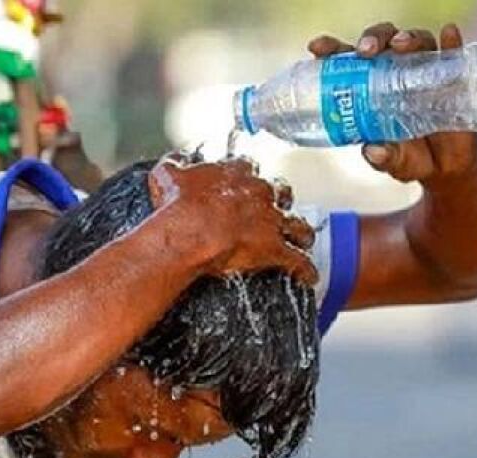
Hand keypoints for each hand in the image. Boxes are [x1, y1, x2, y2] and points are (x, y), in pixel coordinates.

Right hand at [147, 155, 317, 284]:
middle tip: (277, 208)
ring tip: (304, 238)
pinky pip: (297, 260)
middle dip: (281, 200)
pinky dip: (305, 269)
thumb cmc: (178, 206)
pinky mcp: (274, 248)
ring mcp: (270, 221)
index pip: (250, 168)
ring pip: (297, 225)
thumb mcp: (167, 176)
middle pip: (280, 192)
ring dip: (301, 233)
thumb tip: (173, 163)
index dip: (249, 177)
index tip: (246, 182)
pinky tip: (309, 276)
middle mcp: (259, 193)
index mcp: (236, 173)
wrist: (187, 233)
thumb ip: (174, 165)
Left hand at [307, 23, 476, 185]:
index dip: (331, 49)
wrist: (445, 168)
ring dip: (407, 38)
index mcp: (369, 87)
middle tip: (365, 51)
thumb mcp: (394, 162)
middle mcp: (396, 72)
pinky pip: (452, 55)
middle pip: (382, 42)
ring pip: (416, 42)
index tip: (318, 48)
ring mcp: (425, 72)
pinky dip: (451, 42)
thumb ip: (384, 158)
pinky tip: (448, 34)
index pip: (347, 60)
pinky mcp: (453, 78)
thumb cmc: (409, 158)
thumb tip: (374, 152)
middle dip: (372, 39)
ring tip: (400, 46)